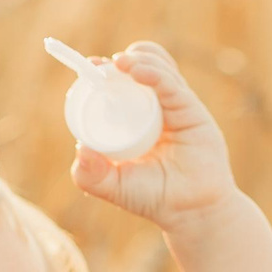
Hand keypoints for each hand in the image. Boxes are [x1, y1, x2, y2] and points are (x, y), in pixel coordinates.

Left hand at [69, 40, 237, 235]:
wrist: (192, 212)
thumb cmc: (153, 198)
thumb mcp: (114, 187)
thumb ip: (91, 175)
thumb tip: (80, 149)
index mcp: (134, 120)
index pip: (119, 86)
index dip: (104, 73)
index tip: (88, 67)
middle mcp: (155, 109)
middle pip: (139, 69)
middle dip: (121, 61)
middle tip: (101, 66)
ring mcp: (175, 107)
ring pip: (158, 69)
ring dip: (138, 59)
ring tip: (121, 63)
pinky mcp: (192, 110)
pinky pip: (172, 85)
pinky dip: (155, 74)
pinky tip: (138, 71)